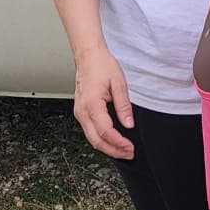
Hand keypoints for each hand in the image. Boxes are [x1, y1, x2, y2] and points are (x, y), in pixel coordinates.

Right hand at [73, 43, 134, 160]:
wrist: (88, 56)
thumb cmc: (101, 65)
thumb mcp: (119, 84)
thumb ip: (124, 107)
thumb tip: (129, 124)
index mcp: (92, 104)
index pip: (105, 132)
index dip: (118, 143)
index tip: (130, 147)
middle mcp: (82, 111)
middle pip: (96, 141)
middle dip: (113, 151)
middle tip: (129, 153)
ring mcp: (79, 112)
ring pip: (91, 138)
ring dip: (107, 147)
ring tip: (123, 150)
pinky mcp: (80, 112)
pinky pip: (90, 131)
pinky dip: (101, 139)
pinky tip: (112, 141)